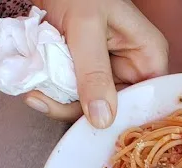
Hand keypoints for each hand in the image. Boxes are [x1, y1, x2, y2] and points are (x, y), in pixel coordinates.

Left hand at [24, 0, 168, 127]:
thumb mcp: (86, 28)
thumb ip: (93, 71)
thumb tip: (102, 119)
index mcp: (147, 56)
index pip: (144, 100)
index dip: (121, 117)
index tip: (90, 125)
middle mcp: (131, 68)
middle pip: (113, 108)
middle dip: (78, 111)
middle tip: (44, 101)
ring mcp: (107, 73)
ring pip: (89, 106)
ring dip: (59, 102)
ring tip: (34, 93)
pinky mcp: (84, 74)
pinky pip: (73, 95)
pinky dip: (53, 94)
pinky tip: (35, 89)